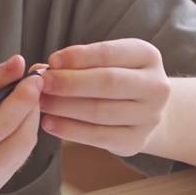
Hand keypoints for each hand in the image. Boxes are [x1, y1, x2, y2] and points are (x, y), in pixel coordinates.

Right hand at [0, 56, 43, 193]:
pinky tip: (15, 118)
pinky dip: (24, 132)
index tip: (33, 77)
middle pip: (23, 137)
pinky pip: (22, 156)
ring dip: (31, 118)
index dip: (24, 97)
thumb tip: (19, 63)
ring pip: (27, 146)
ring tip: (23, 98)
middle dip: (33, 106)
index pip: (4, 123)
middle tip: (33, 84)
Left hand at [39, 39, 169, 156]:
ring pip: (100, 111)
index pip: (109, 53)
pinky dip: (70, 130)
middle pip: (107, 82)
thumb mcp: (105, 63)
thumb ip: (76, 64)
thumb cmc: (116, 80)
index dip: (78, 57)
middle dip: (69, 83)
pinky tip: (49, 123)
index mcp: (147, 56)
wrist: (144, 111)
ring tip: (40, 103)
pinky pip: (98, 136)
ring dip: (64, 107)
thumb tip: (39, 70)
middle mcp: (156, 86)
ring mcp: (150, 116)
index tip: (51, 61)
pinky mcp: (136, 141)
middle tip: (41, 84)